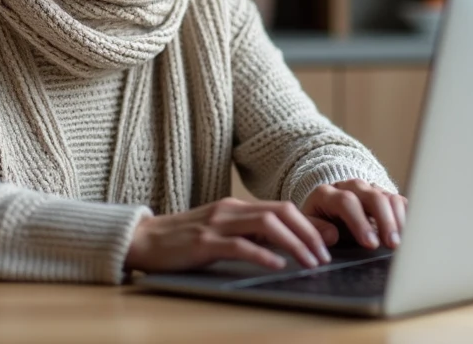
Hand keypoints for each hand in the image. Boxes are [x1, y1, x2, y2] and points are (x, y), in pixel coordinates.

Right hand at [125, 197, 333, 273]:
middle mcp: (230, 210)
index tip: (330, 243)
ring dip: (295, 244)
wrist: (143, 240)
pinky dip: (263, 255)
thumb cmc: (183, 241)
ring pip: (267, 225)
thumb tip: (282, 248)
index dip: (310, 224)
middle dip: (309, 233)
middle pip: (281, 212)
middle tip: (326, 256)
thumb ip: (248, 236)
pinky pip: (239, 245)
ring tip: (311, 262)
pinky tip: (278, 266)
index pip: (282, 208)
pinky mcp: (203, 242)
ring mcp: (216, 224)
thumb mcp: (220, 233)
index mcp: (236, 206)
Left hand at [300, 179, 407, 249]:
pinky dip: (406, 216)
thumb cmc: (318, 223)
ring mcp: (368, 189)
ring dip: (397, 220)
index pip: (346, 202)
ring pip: (387, 197)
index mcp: (327, 193)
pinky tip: (408, 234)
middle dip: (384, 221)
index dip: (360, 222)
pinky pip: (399, 200)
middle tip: (392, 244)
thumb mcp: (309, 227)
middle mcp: (350, 186)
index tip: (371, 244)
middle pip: (372, 196)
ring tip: (401, 242)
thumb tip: (332, 235)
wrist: (326, 210)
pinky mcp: (383, 195)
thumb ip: (316, 230)